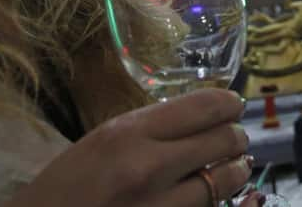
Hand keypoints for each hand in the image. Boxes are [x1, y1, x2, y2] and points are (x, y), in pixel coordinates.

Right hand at [7, 89, 257, 206]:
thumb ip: (150, 130)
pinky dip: (216, 200)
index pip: (203, 107)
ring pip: (223, 181)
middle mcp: (148, 167)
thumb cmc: (65, 188)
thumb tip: (201, 119)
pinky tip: (214, 195)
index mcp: (128, 133)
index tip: (234, 106)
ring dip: (235, 171)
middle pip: (222, 141)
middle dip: (235, 138)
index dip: (228, 104)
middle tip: (236, 138)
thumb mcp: (102, 142)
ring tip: (236, 166)